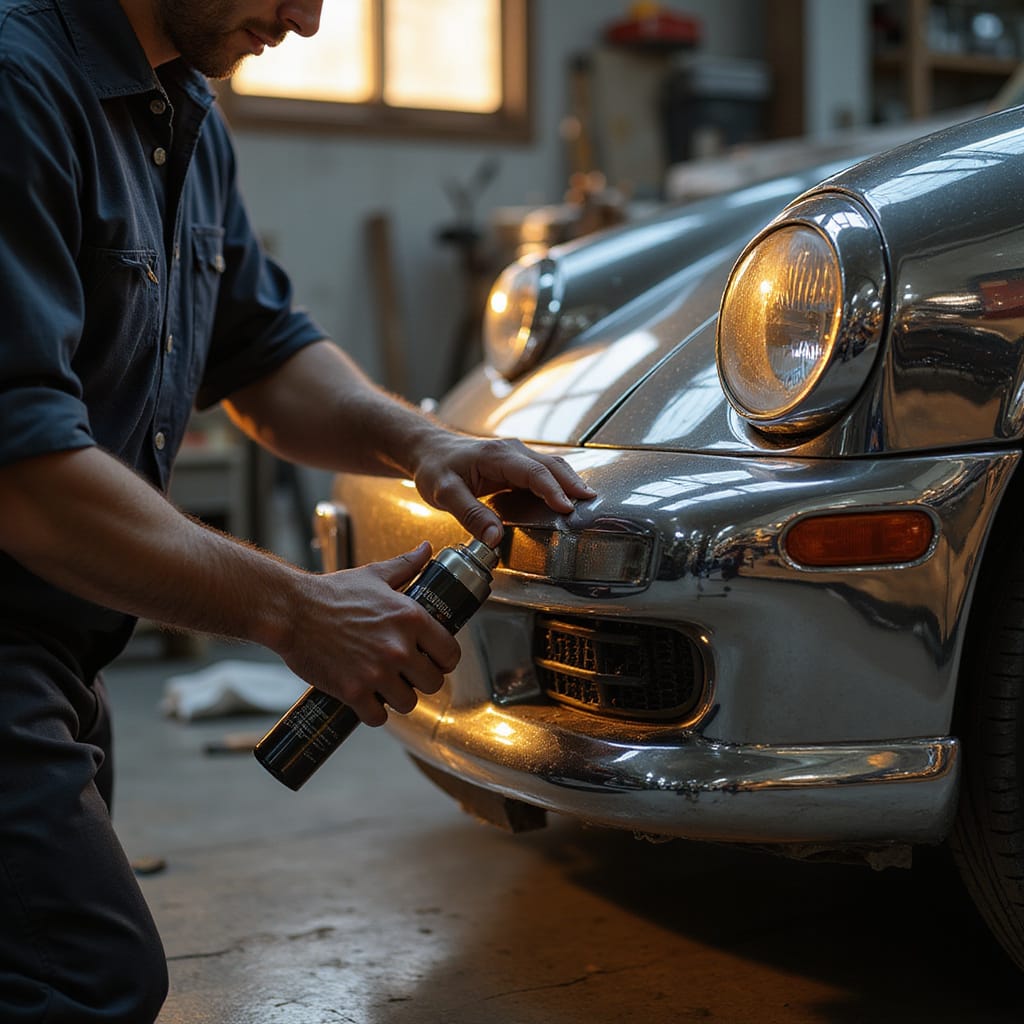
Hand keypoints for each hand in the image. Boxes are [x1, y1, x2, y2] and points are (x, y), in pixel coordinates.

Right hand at [279, 542, 460, 725]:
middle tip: (406, 674)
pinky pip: (378, 717)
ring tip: (385, 686)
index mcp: (411, 619)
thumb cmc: (332, 592)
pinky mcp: (353, 691)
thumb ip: (407, 564)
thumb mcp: (374, 574)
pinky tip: (366, 699)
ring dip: (397, 698)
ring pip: (408, 703)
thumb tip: (427, 549)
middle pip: (433, 683)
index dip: (443, 660)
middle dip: (420, 680)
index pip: (450, 654)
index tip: (432, 660)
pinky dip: (373, 712)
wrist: (292, 611)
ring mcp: (377, 672)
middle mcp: (399, 647)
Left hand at [411, 434, 596, 546]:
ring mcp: (516, 455)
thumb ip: (471, 515)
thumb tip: (494, 538)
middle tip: (590, 502)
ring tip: (586, 500)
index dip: (552, 490)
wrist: (429, 450)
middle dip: (572, 482)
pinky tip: (567, 496)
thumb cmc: (436, 468)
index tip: (567, 508)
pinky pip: (543, 470)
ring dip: (569, 481)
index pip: (533, 472)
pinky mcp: (517, 464)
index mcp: (496, 456)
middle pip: (550, 464)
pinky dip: (558, 482)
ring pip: (551, 465)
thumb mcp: (445, 494)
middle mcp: (511, 451)